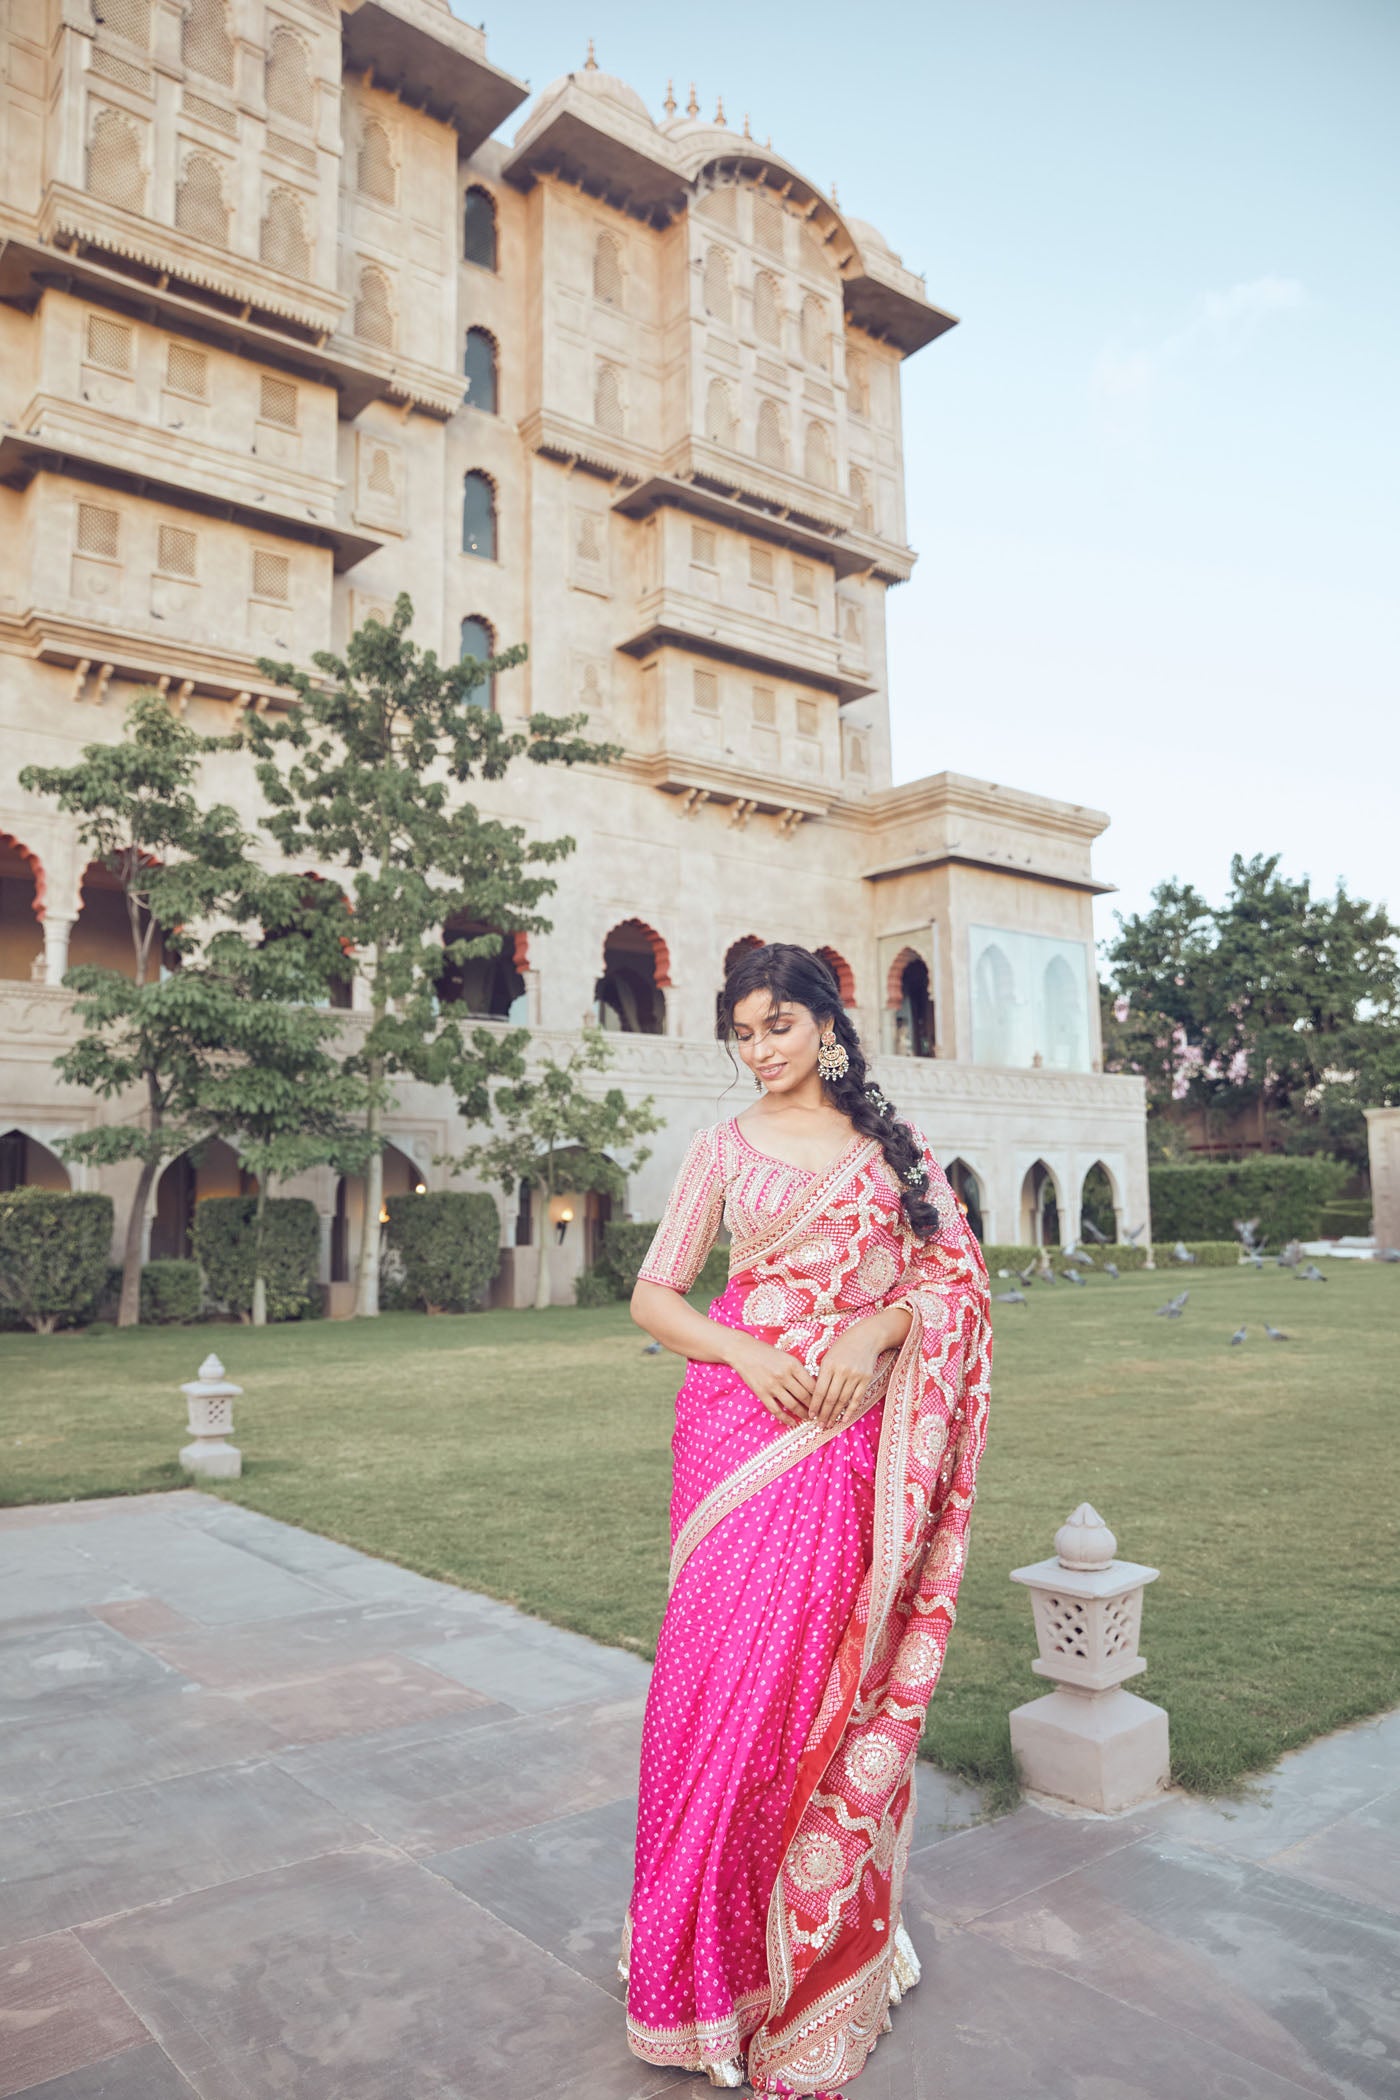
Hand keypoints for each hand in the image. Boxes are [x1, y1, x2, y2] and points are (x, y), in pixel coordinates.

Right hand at [726, 1334, 814, 1426]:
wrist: (744, 1351)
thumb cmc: (767, 1352)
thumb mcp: (787, 1357)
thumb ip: (799, 1370)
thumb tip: (814, 1387)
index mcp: (793, 1364)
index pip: (812, 1385)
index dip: (820, 1396)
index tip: (825, 1402)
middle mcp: (783, 1375)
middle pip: (804, 1397)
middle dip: (814, 1407)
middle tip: (819, 1413)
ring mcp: (772, 1385)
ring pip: (792, 1405)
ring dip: (802, 1414)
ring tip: (808, 1418)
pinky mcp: (762, 1393)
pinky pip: (776, 1410)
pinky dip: (786, 1419)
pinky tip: (792, 1423)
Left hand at [808, 1308, 909, 1429]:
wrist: (867, 1337)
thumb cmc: (843, 1346)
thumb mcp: (828, 1356)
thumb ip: (822, 1374)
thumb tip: (814, 1396)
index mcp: (828, 1365)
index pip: (819, 1390)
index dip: (814, 1405)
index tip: (810, 1415)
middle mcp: (841, 1371)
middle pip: (830, 1398)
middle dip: (824, 1414)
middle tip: (819, 1425)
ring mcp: (855, 1376)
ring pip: (843, 1400)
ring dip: (835, 1414)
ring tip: (829, 1424)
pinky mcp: (866, 1379)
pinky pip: (857, 1398)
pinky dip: (850, 1410)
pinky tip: (844, 1418)